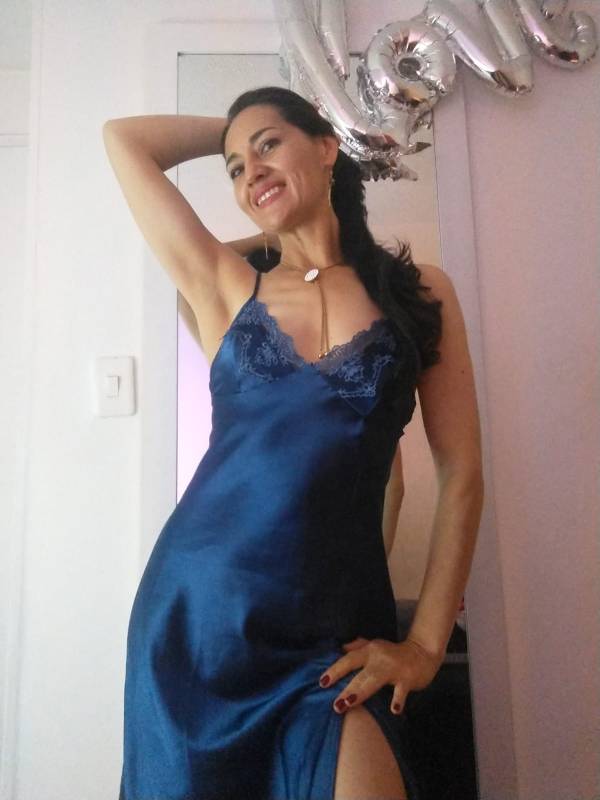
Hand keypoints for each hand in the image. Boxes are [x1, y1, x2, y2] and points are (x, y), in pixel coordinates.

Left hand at [318, 636, 443, 715]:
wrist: (423, 651)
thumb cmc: (394, 653)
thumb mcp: (375, 645)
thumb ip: (357, 646)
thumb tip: (340, 648)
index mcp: (369, 651)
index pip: (349, 659)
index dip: (335, 670)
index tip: (322, 683)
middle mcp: (379, 658)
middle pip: (359, 673)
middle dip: (346, 688)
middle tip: (335, 704)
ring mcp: (393, 668)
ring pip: (374, 681)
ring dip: (360, 693)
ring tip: (347, 704)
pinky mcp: (407, 679)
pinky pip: (401, 690)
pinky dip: (398, 700)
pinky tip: (394, 710)